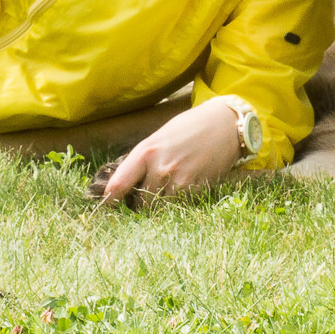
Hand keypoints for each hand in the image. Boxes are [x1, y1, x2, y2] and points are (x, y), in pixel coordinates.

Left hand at [92, 100, 243, 206]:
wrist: (225, 125)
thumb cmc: (189, 127)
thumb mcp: (160, 136)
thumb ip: (144, 158)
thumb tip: (128, 181)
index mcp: (146, 151)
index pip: (119, 184)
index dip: (110, 199)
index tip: (108, 205)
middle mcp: (159, 168)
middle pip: (140, 203)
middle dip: (139, 205)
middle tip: (143, 201)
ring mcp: (178, 181)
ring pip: (159, 208)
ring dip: (158, 206)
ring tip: (163, 195)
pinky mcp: (195, 190)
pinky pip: (178, 206)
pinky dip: (176, 204)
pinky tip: (182, 191)